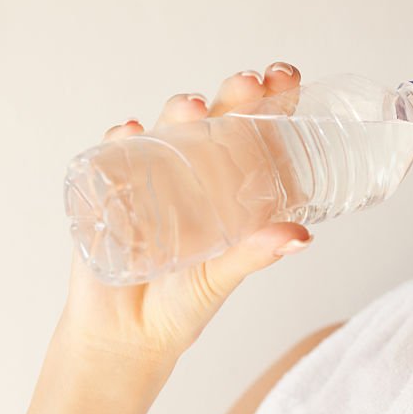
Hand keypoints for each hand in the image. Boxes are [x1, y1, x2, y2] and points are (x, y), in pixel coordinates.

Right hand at [58, 61, 312, 376]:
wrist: (125, 337)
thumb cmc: (183, 304)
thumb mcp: (224, 276)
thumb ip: (256, 253)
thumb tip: (301, 236)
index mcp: (231, 188)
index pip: (257, 133)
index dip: (271, 100)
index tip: (285, 76)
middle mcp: (195, 173)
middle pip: (216, 120)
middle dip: (232, 95)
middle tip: (247, 83)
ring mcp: (152, 176)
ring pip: (168, 128)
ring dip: (180, 111)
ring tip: (193, 109)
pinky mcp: (110, 190)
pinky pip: (114, 154)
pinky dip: (122, 140)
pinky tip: (130, 132)